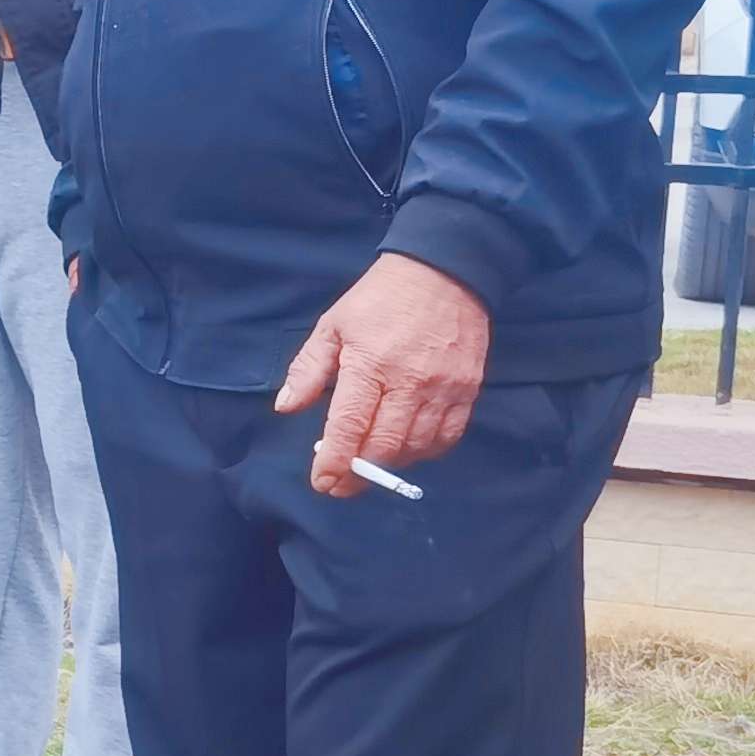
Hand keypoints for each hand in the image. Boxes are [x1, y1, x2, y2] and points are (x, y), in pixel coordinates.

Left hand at [275, 251, 490, 496]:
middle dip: (359, 473)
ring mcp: (444, 388)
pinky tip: (407, 447)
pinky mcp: (468, 389)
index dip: (334, 461)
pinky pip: (448, 436)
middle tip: (342, 483)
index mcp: (369, 364)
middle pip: (384, 445)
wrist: (444, 272)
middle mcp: (409, 381)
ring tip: (370, 462)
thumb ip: (308, 369)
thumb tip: (286, 408)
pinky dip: (426, 451)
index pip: (348, 425)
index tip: (322, 482)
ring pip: (417, 446)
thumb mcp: (333, 326)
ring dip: (391, 463)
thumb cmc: (379, 300)